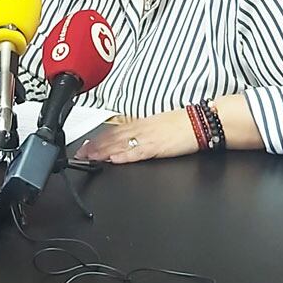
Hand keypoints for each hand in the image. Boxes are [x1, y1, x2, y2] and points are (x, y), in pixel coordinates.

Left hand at [74, 112, 198, 165]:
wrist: (202, 122)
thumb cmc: (184, 124)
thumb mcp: (159, 124)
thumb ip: (143, 130)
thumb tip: (130, 137)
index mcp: (142, 123)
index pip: (114, 131)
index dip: (98, 139)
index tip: (85, 146)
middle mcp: (142, 129)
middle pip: (113, 138)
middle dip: (94, 147)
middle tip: (79, 155)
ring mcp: (149, 138)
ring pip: (120, 145)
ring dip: (103, 152)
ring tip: (88, 158)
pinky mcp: (158, 147)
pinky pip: (137, 152)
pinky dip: (124, 156)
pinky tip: (113, 160)